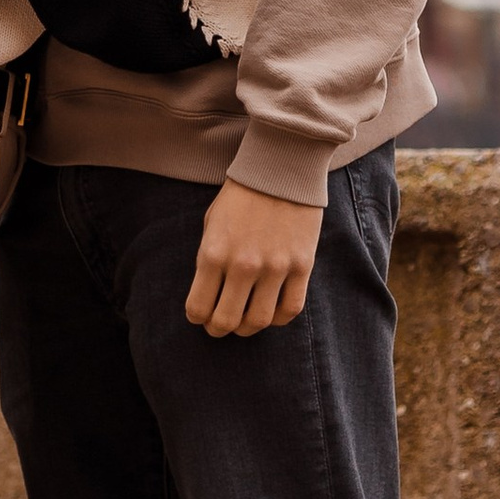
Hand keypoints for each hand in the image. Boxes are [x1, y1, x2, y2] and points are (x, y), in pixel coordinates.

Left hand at [185, 181, 321, 337]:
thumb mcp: (212, 224)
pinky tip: (270, 312)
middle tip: (219, 327)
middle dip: (218, 329)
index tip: (200, 316)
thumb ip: (209, 259)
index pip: (198, 308)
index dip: (197, 318)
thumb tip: (209, 294)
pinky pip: (290, 309)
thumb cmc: (241, 195)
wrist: (281, 170)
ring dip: (247, 329)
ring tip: (244, 322)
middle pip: (227, 321)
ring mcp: (275, 267)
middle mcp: (243, 265)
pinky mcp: (302, 266)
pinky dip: (278, 319)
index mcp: (213, 253)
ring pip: (259, 321)